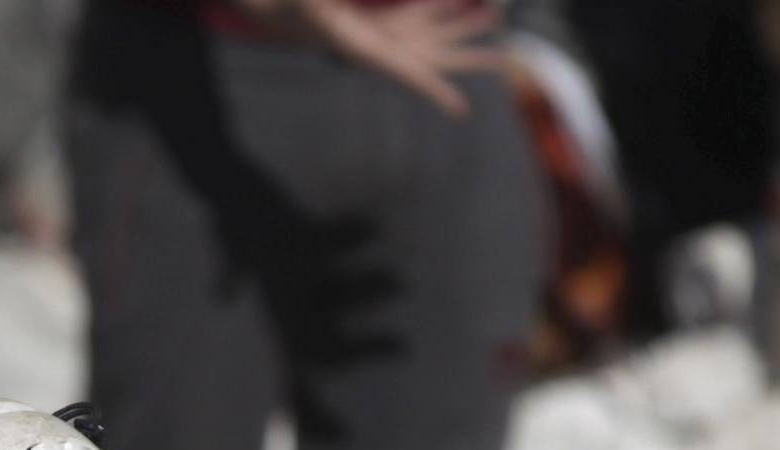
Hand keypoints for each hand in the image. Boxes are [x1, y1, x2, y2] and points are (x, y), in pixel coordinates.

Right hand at [237, 0, 502, 115]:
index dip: (431, 90)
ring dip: (460, 27)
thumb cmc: (290, 7)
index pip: (402, 74)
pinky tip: (458, 3)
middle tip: (503, 61)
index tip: (459, 108)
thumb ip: (314, 6)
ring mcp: (380, 33)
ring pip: (428, 34)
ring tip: (495, 18)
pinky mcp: (380, 21)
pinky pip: (417, 16)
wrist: (277, 11)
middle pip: (428, 58)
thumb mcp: (306, 4)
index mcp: (360, 50)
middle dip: (464, 58)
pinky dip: (439, 11)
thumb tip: (317, 4)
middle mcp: (376, 48)